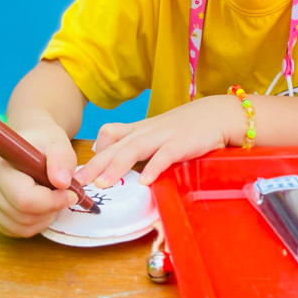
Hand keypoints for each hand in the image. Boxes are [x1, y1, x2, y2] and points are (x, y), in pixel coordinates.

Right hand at [0, 120, 78, 236]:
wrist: (24, 145)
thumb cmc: (40, 141)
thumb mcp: (57, 142)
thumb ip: (62, 159)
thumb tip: (62, 182)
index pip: (24, 197)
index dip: (52, 200)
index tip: (72, 193)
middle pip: (23, 215)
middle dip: (50, 209)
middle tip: (63, 194)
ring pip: (21, 227)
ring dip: (44, 217)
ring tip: (51, 197)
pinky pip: (16, 231)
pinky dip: (34, 224)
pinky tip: (40, 205)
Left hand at [76, 95, 243, 188]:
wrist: (219, 114)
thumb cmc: (188, 128)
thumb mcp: (159, 134)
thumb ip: (139, 146)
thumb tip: (116, 162)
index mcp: (141, 130)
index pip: (110, 135)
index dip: (95, 152)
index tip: (79, 172)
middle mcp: (148, 131)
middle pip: (117, 144)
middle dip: (97, 164)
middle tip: (78, 182)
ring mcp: (165, 135)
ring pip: (135, 148)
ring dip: (118, 166)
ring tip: (103, 184)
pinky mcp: (183, 143)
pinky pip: (166, 155)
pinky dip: (155, 167)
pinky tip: (145, 182)